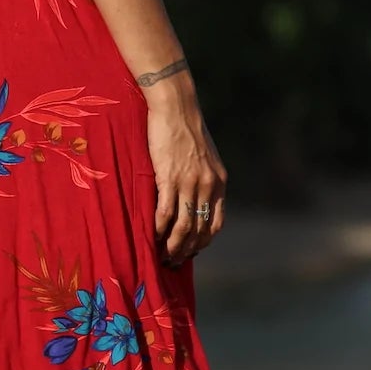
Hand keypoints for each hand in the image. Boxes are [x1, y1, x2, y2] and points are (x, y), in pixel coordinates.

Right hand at [146, 85, 226, 265]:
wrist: (176, 107)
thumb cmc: (186, 129)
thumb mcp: (205, 157)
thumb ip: (204, 179)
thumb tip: (195, 198)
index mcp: (219, 182)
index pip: (215, 223)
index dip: (203, 241)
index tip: (192, 250)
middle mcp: (208, 185)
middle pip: (198, 230)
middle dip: (186, 250)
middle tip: (173, 262)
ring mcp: (189, 182)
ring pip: (182, 226)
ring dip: (172, 246)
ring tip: (162, 256)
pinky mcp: (169, 177)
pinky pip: (165, 212)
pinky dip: (158, 229)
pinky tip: (151, 236)